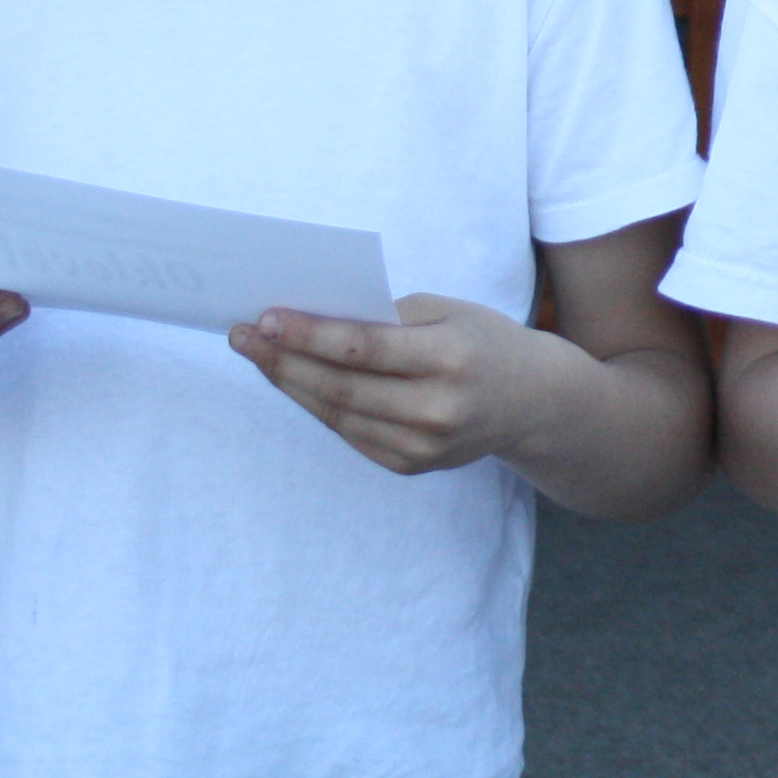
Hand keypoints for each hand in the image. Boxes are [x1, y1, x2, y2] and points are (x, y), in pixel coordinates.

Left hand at [229, 293, 565, 475]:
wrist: (534, 403)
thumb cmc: (484, 343)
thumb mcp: (448, 311)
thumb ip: (387, 317)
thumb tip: (316, 319)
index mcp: (451, 358)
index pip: (365, 347)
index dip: (310, 334)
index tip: (267, 318)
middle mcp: (437, 408)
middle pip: (342, 386)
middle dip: (284, 360)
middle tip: (243, 336)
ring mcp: (423, 445)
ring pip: (338, 415)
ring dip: (290, 384)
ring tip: (259, 356)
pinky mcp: (411, 465)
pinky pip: (350, 433)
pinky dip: (318, 407)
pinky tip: (294, 382)